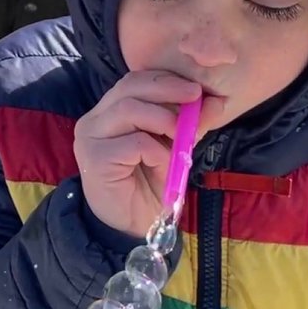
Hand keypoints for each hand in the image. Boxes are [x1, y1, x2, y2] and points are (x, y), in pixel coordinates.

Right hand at [74, 70, 204, 237]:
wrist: (134, 228)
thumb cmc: (149, 189)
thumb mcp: (173, 151)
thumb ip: (189, 126)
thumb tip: (216, 102)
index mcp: (110, 113)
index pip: (135, 82)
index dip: (165, 81)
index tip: (195, 89)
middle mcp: (95, 120)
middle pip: (130, 87)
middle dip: (168, 90)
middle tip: (195, 97)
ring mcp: (91, 137)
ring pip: (130, 109)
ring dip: (164, 122)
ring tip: (180, 141)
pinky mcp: (94, 157)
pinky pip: (134, 143)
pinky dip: (156, 151)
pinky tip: (162, 165)